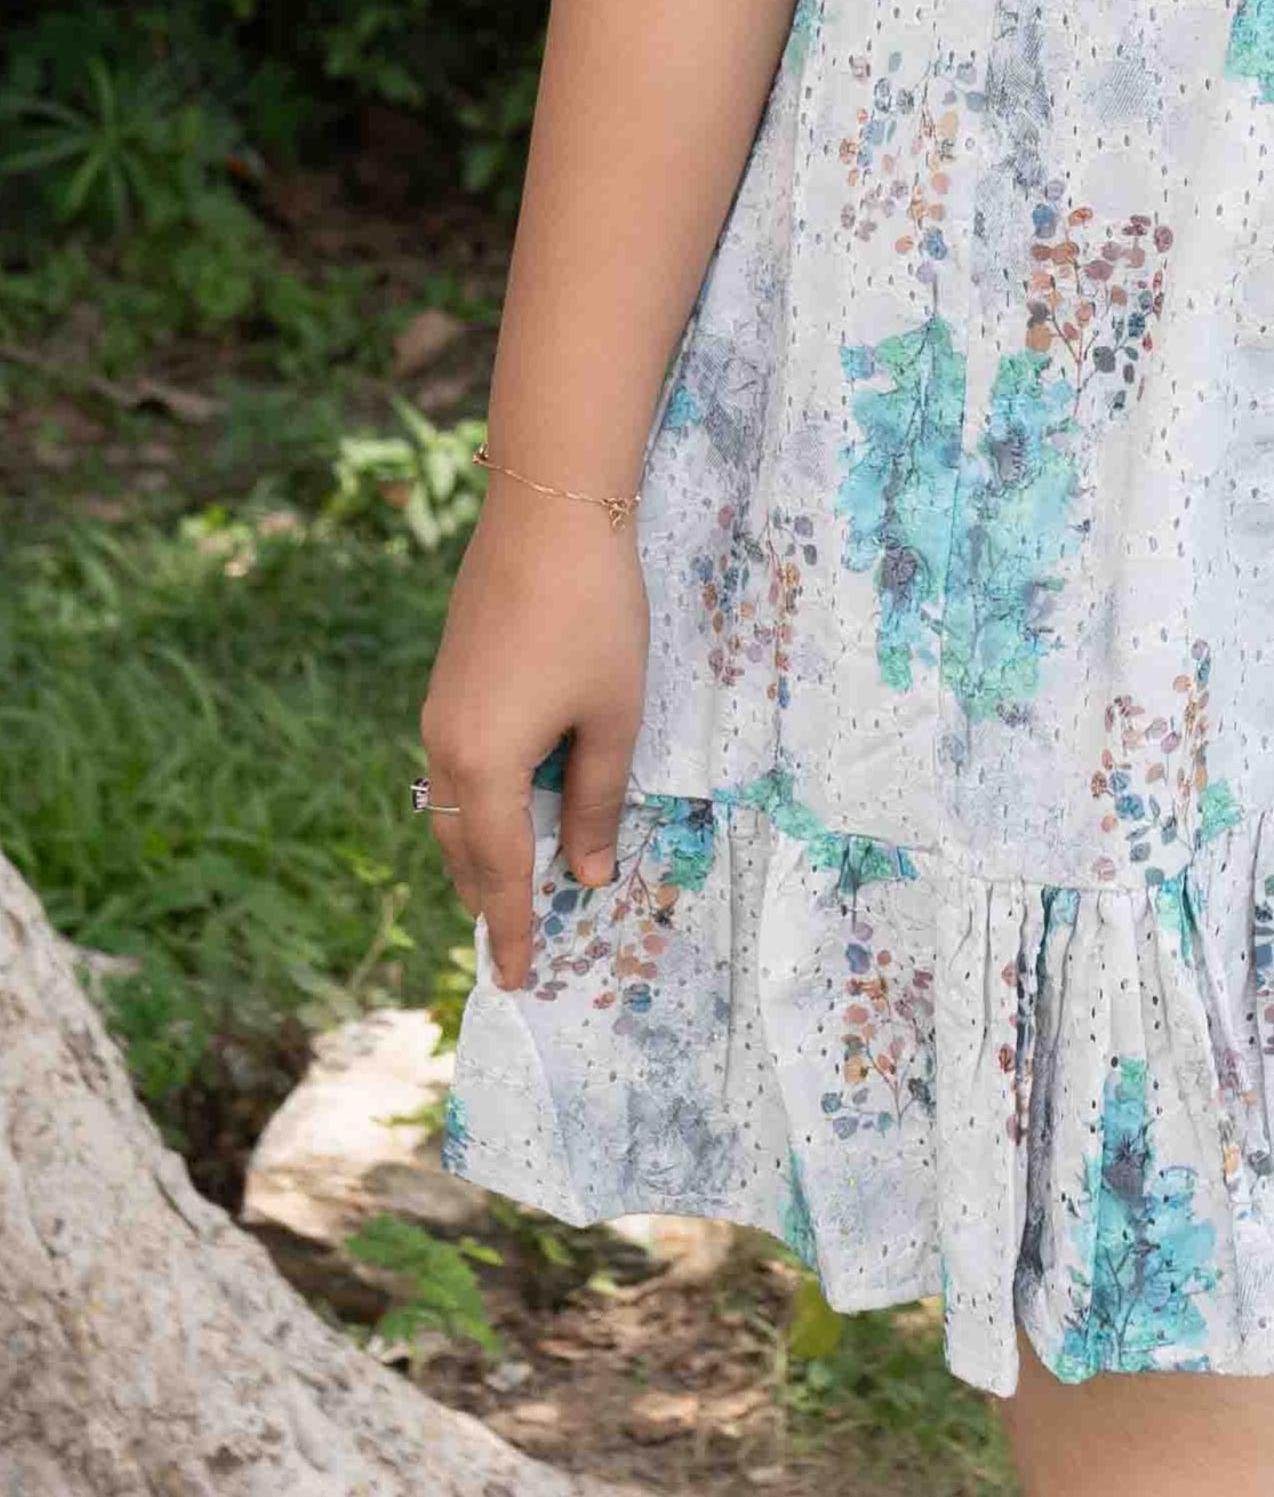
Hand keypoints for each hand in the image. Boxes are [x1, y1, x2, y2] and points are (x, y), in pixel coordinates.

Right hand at [416, 489, 649, 990]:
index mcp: (485, 767)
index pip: (502, 873)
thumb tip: (588, 874)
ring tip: (512, 891)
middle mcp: (445, 748)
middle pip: (465, 850)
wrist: (547, 515)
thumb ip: (597, 800)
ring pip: (454, 810)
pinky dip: (478, 808)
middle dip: (490, 900)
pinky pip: (454, 771)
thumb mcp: (613, 717)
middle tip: (516, 946)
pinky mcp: (447, 684)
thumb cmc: (594, 617)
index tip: (519, 981)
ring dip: (482, 854)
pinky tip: (508, 810)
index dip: (515, 928)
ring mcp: (438, 714)